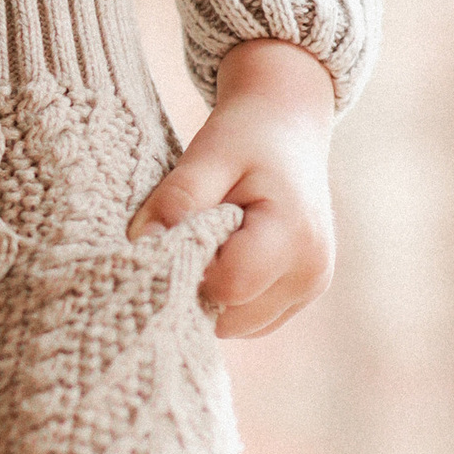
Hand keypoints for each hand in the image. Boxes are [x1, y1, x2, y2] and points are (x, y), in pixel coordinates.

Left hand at [133, 39, 336, 336]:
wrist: (289, 128)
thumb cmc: (246, 138)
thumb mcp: (206, 156)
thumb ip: (176, 201)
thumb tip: (142, 246)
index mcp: (293, 234)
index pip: (228, 286)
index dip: (190, 268)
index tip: (173, 234)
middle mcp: (311, 271)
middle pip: (231, 315)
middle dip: (197, 286)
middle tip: (186, 236)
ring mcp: (311, 287)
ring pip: (238, 324)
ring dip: (211, 295)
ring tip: (210, 242)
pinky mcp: (303, 292)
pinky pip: (250, 319)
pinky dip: (229, 298)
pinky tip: (223, 256)